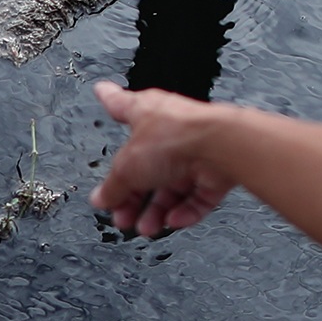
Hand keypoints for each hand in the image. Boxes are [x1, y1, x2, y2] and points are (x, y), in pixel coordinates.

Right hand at [90, 82, 236, 236]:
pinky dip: (184, 211)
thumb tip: (101, 198)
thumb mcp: (127, 167)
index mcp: (145, 114)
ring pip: (172, 187)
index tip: (102, 92)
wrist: (219, 145)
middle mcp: (170, 130)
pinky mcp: (214, 172)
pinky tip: (172, 221)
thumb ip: (112, 186)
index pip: (121, 105)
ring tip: (147, 228)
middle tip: (122, 216)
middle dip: (132, 196)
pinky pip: (196, 197)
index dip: (109, 100)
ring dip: (157, 211)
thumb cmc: (176, 137)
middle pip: (145, 167)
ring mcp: (193, 152)